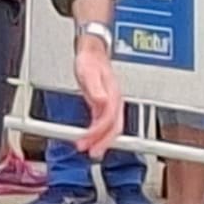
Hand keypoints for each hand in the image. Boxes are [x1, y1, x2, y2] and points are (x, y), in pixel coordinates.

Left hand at [73, 41, 123, 157]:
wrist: (92, 51)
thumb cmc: (90, 60)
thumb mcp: (89, 72)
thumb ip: (95, 88)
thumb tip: (102, 102)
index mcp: (113, 96)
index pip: (109, 121)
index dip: (100, 134)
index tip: (90, 143)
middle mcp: (114, 101)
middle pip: (114, 128)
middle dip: (104, 142)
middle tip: (92, 152)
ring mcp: (111, 103)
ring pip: (111, 127)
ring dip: (101, 140)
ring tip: (90, 150)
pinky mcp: (104, 103)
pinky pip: (104, 122)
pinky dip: (98, 132)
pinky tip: (91, 137)